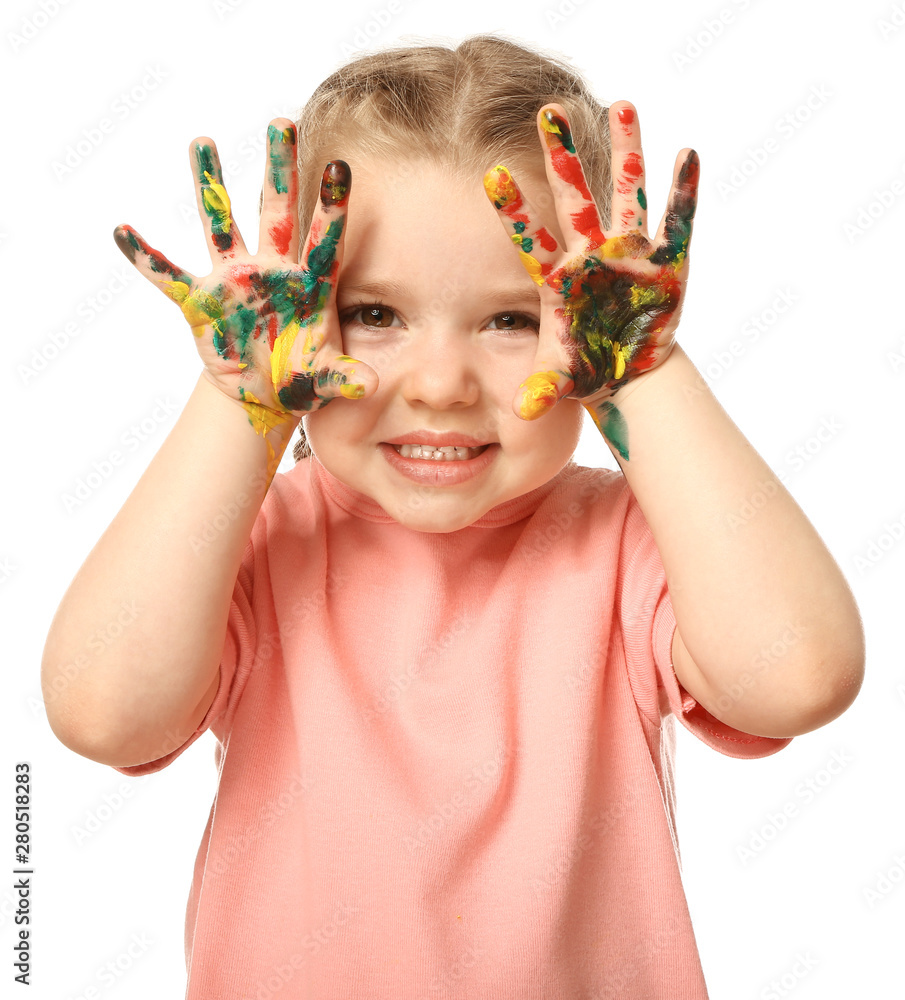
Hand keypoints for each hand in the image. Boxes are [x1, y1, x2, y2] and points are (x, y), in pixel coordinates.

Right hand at [113, 118, 376, 440]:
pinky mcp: (203, 302)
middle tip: (280, 122)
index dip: (331, 205)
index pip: (323, 238)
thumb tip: (369, 386)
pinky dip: (146, 258)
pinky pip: (169, 277)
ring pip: (222, 224)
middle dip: (279, 169)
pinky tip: (122, 231)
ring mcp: (236, 281)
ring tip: (203, 140)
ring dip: (210, 185)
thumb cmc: (302, 378)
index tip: (340, 166)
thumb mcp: (325, 381)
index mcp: (309, 285)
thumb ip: (344, 378)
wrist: (266, 393)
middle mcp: (272, 270)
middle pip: (276, 211)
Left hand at [483, 102, 698, 457]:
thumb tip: (523, 412)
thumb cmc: (588, 368)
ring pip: (626, 193)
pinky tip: (688, 155)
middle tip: (549, 110)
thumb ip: (543, 388)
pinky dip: (684, 192)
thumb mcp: (563, 378)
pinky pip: (676, 221)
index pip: (530, 238)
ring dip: (627, 152)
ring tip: (624, 105)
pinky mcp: (664, 262)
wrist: (627, 369)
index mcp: (560, 278)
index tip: (489, 176)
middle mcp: (591, 255)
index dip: (514, 210)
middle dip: (563, 156)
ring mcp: (628, 254)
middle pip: (574, 198)